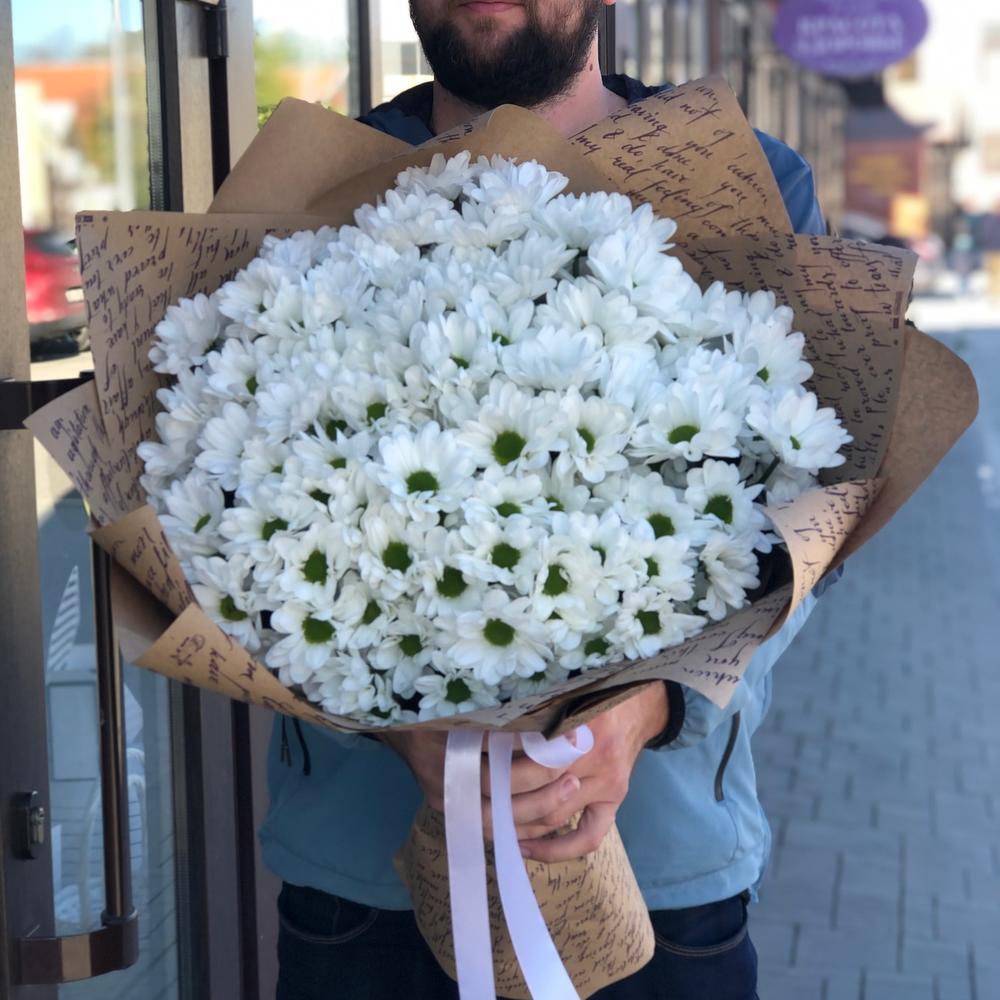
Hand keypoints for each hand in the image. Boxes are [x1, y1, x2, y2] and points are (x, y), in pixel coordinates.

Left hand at [380, 681, 667, 862]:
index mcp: (580, 726)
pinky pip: (588, 837)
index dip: (496, 771)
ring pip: (554, 816)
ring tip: (487, 820)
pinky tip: (525, 847)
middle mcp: (595, 758)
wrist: (641, 702)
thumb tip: (480, 725)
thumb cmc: (592, 692)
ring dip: (517, 822)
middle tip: (468, 799)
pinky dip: (556, 849)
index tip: (468, 768)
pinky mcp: (615, 800)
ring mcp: (607, 783)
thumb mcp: (564, 691)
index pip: (529, 762)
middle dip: (498, 800)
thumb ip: (532, 710)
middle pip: (538, 792)